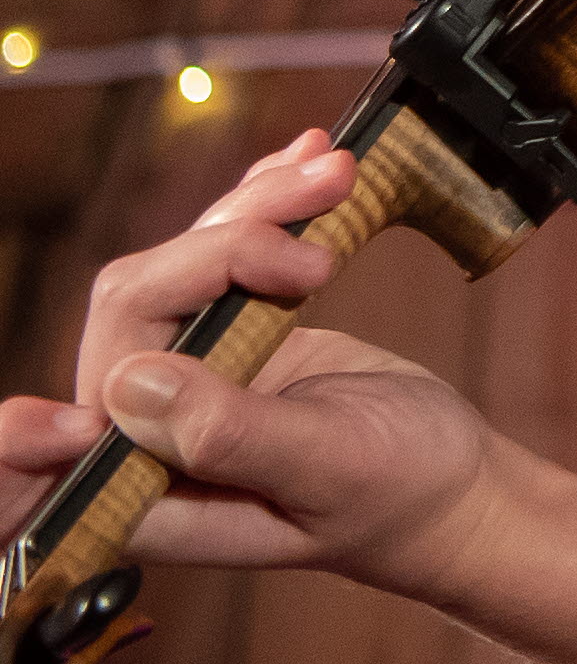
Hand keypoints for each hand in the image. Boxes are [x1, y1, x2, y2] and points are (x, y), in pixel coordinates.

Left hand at [0, 133, 503, 595]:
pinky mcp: (225, 332)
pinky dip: (263, 204)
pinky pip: (218, 252)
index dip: (22, 439)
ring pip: (176, 263)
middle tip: (322, 253)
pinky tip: (307, 168)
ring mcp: (183, 375)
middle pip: (133, 306)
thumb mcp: (329, 469)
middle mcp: (145, 434)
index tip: (23, 424)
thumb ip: (230, 435)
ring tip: (338, 175)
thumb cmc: (395, 494)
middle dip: (221, 250)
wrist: (447, 478)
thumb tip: (129, 385)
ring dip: (257, 210)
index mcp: (147, 492)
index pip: (48, 450)